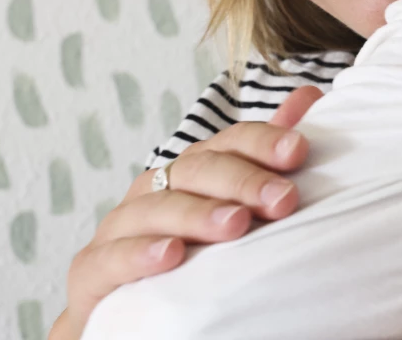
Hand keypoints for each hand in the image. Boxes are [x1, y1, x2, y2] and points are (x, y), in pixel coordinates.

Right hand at [50, 86, 324, 339]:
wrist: (135, 307)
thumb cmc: (198, 246)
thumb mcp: (235, 199)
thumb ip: (268, 151)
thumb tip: (309, 95)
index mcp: (194, 167)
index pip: (231, 142)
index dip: (264, 142)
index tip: (299, 150)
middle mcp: (158, 186)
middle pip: (200, 170)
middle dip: (244, 181)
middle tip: (283, 199)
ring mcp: (122, 224)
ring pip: (159, 209)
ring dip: (199, 214)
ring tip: (236, 224)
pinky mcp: (92, 268)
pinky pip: (113, 257)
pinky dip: (142, 253)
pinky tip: (172, 255)